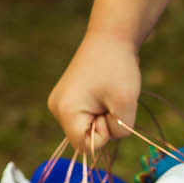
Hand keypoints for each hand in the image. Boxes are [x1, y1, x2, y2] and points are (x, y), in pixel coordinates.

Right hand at [48, 29, 142, 155]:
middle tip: (111, 98)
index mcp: (65, 111)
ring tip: (108, 92)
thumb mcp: (126, 103)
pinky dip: (100, 108)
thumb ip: (120, 130)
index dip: (105, 134)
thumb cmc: (117, 67)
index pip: (85, 146)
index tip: (111, 109)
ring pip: (87, 127)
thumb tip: (108, 137)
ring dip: (104, 115)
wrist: (110, 36)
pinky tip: (103, 90)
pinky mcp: (67, 97)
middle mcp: (57, 109)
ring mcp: (60, 103)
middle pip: (85, 137)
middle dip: (104, 124)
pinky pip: (87, 117)